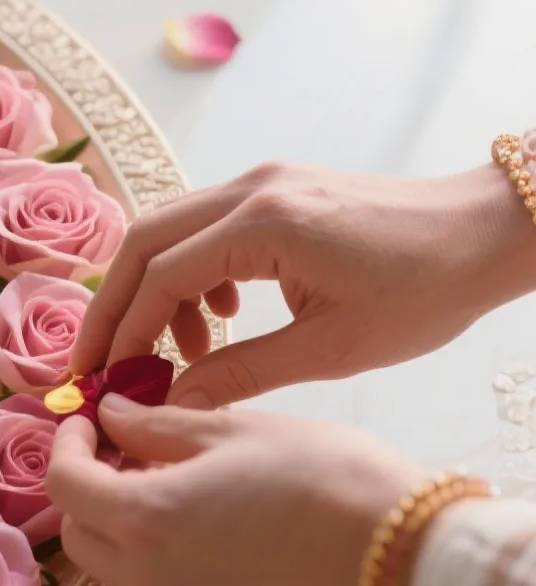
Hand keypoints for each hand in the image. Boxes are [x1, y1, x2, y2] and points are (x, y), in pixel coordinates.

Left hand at [46, 395, 424, 585]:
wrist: (404, 550)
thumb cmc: (322, 476)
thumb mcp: (230, 429)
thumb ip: (154, 425)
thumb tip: (111, 416)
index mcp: (143, 521)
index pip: (64, 484)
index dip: (67, 442)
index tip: (90, 417)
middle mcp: (149, 576)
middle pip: (79, 533)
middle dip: (87, 486)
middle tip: (125, 445)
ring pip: (117, 563)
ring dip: (122, 520)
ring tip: (171, 473)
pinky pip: (161, 583)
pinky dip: (160, 547)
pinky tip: (205, 512)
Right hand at [68, 161, 535, 408]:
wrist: (488, 232)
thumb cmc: (426, 290)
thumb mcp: (332, 349)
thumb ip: (241, 372)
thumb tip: (171, 402)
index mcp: (264, 224)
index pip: (159, 276)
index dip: (124, 333)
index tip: (104, 381)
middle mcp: (252, 189)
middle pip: (143, 241)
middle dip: (113, 308)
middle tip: (97, 365)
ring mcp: (261, 183)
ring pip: (168, 232)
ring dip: (156, 293)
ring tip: (187, 355)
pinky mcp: (275, 192)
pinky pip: (203, 229)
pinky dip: (192, 277)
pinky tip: (224, 322)